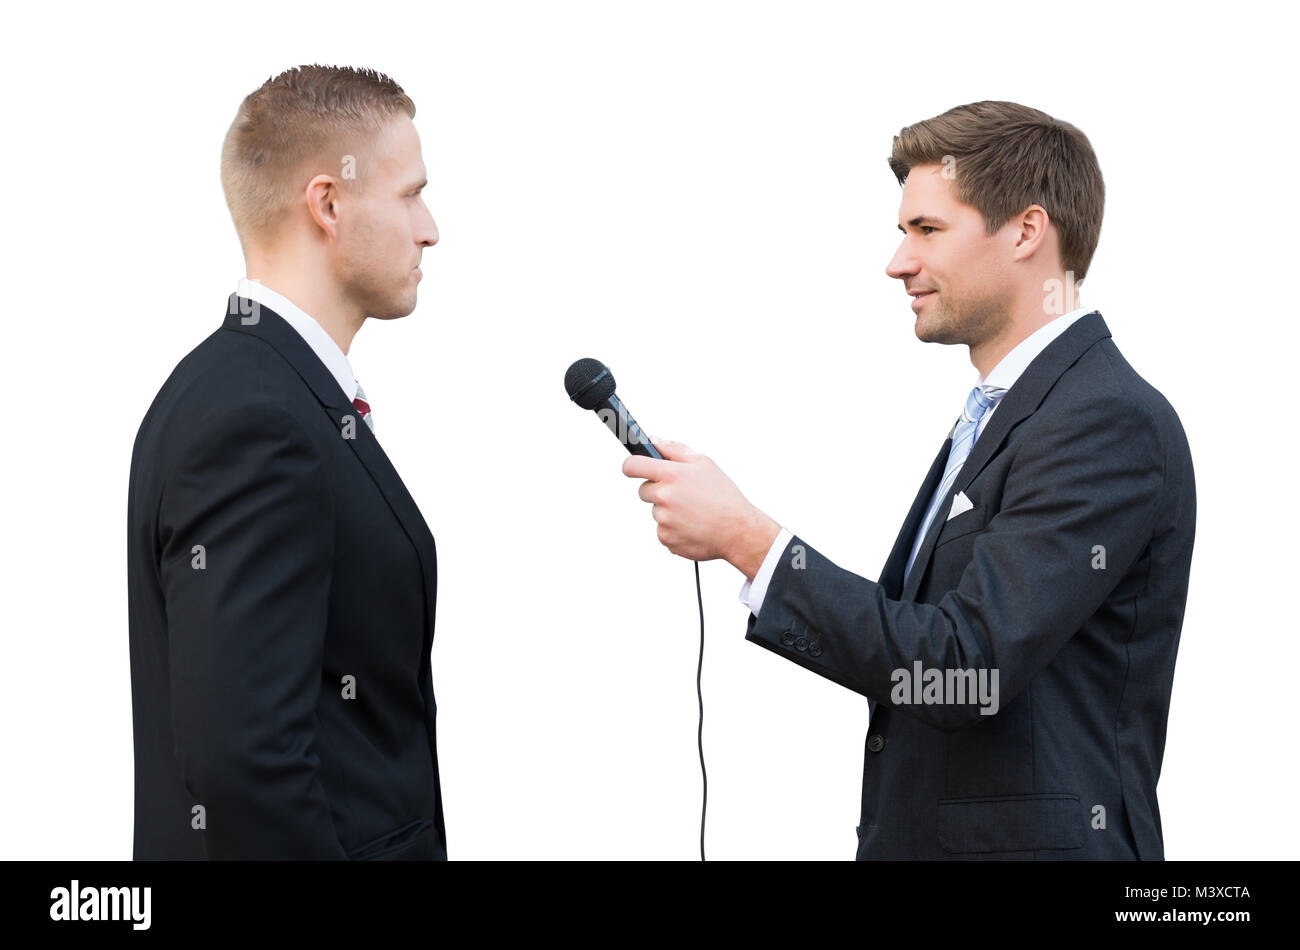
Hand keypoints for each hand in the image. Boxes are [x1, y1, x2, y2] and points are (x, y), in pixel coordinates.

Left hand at [622, 440, 779, 577]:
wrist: (737, 530)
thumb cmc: (723, 496)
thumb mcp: (704, 463)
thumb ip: (674, 449)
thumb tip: (654, 441)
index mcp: (671, 475)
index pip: (632, 466)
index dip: (631, 466)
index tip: (633, 468)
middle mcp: (664, 497)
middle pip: (643, 491)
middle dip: (657, 490)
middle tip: (682, 493)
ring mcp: (663, 520)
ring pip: (656, 511)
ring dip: (668, 511)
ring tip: (693, 511)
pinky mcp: (666, 538)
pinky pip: (662, 530)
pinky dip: (674, 528)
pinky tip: (692, 524)